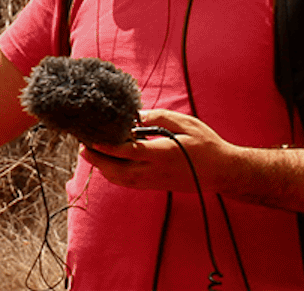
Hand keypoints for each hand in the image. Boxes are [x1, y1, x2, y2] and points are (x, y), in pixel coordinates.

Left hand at [82, 108, 227, 193]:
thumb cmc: (205, 144)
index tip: (91, 138)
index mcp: (163, 154)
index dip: (107, 146)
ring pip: (120, 179)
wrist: (221, 171)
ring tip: (90, 153)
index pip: (129, 151)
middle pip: (117, 169)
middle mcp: (155, 171)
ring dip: (102, 167)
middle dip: (97, 159)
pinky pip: (127, 183)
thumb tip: (133, 116)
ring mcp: (153, 182)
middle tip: (82, 146)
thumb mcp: (185, 123)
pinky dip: (113, 174)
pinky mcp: (154, 186)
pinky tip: (106, 163)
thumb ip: (157, 118)